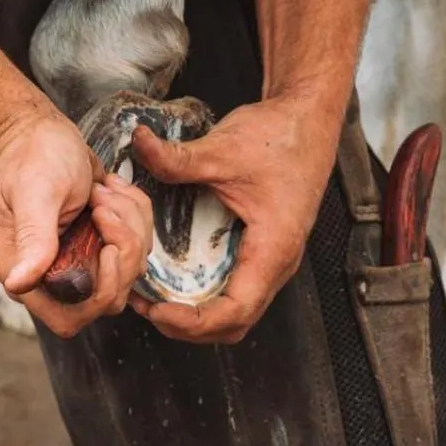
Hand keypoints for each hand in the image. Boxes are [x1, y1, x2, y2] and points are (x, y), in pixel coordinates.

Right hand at [0, 108, 153, 338]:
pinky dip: (135, 215)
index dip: (100, 292)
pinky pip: (136, 246)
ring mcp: (78, 261)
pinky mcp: (98, 245)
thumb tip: (18, 284)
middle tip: (105, 206)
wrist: (40, 131)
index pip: (70, 317)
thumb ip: (32, 239)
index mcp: (25, 271)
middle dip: (123, 251)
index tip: (107, 247)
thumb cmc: (30, 157)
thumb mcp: (35, 193)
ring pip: (128, 271)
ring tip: (104, 192)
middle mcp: (50, 275)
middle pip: (109, 297)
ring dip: (130, 227)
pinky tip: (111, 190)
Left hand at [128, 93, 341, 343]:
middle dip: (189, 326)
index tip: (157, 310)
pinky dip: (204, 294)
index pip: (236, 310)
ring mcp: (272, 259)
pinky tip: (172, 276)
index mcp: (274, 248)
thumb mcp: (223, 148)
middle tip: (146, 306)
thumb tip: (137, 145)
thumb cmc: (280, 137)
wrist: (307, 119)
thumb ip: (177, 157)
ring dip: (195, 313)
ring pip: (235, 310)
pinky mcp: (263, 249)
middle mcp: (277, 263)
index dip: (193, 322)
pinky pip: (234, 288)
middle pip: (235, 323)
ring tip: (154, 297)